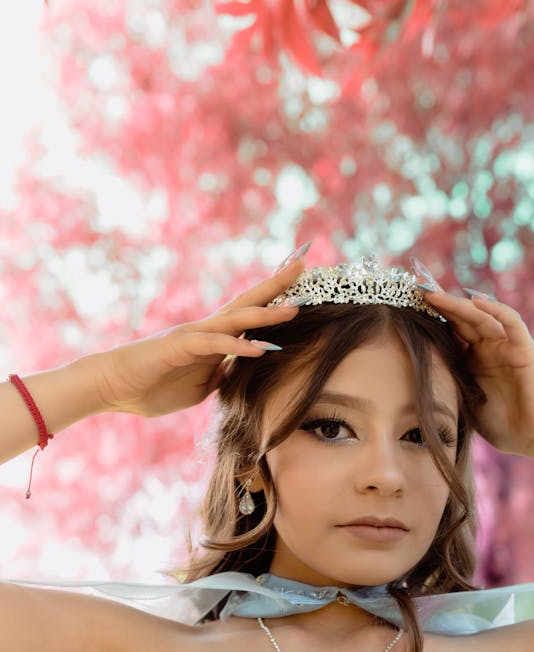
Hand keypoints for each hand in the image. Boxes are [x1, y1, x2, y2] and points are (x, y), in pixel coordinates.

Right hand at [93, 260, 304, 417]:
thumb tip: (240, 371)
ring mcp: (193, 336)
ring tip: (295, 307)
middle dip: (277, 285)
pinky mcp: (179, 347)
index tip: (303, 285)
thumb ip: (221, 375)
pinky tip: (261, 348)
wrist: (112, 388)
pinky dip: (238, 346)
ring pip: (235, 319)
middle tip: (304, 263)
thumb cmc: (153, 387)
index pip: (250, 315)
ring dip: (266, 313)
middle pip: (248, 302)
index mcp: (214, 339)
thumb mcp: (200, 387)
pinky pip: (215, 345)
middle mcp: (207, 330)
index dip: (276, 299)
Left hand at [420, 289, 533, 455]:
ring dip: (458, 305)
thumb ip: (447, 386)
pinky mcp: (524, 348)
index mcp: (473, 361)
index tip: (405, 311)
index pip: (450, 333)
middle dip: (440, 307)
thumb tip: (409, 383)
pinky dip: (495, 309)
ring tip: (434, 296)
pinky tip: (475, 301)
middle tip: (415, 294)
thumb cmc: (502, 425)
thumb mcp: (464, 403)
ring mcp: (506, 346)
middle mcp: (488, 349)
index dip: (431, 321)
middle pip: (462, 320)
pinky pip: (510, 322)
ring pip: (480, 317)